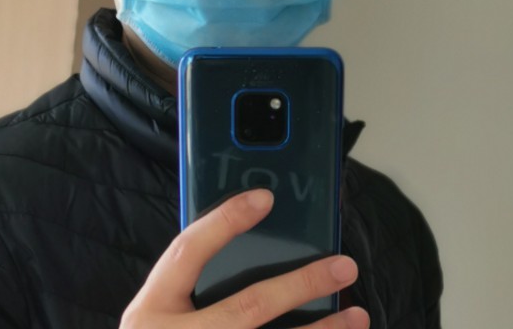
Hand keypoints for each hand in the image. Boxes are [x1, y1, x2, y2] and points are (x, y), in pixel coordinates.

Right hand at [120, 188, 369, 328]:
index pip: (188, 251)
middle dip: (301, 285)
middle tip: (344, 266)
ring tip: (358, 315)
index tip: (265, 197)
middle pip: (248, 308)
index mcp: (154, 307)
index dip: (225, 222)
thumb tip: (251, 242)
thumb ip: (189, 281)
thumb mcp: (156, 311)